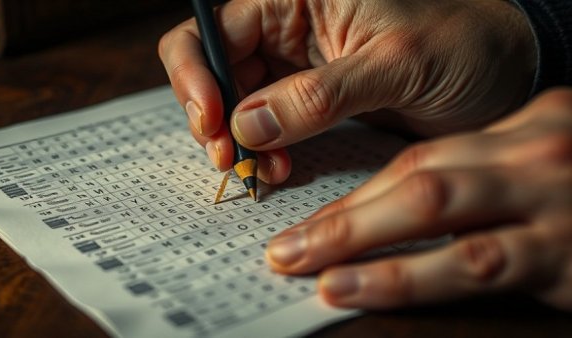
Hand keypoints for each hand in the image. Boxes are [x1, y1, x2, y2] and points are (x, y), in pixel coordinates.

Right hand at [159, 0, 535, 182]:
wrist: (500, 76)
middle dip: (215, 118)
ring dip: (238, 141)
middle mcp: (289, 27)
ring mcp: (296, 66)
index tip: (212, 124)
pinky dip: (263, 150)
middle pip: (216, 69)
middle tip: (231, 160)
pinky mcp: (309, 100)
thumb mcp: (396, 65)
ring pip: (236, 102)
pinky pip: (266, 124)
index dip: (200, 76)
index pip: (216, 29)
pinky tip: (277, 167)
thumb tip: (247, 123)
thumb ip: (320, 93)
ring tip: (261, 170)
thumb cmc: (463, 48)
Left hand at [265, 88, 571, 310]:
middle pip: (418, 181)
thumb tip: (404, 200)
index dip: (360, 195)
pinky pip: (479, 267)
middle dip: (346, 218)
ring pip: (440, 219)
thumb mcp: (550, 157)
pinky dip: (413, 278)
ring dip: (366, 248)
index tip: (313, 222)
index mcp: (525, 126)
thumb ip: (486, 172)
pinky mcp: (567, 257)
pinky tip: (366, 289)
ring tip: (313, 271)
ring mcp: (553, 204)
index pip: (420, 159)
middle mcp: (535, 154)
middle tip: (288, 248)